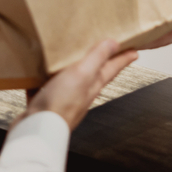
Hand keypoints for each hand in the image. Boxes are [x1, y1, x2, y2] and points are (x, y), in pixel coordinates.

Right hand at [18, 40, 137, 130]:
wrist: (37, 128)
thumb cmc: (61, 104)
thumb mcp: (83, 74)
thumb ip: (97, 58)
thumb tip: (114, 44)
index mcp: (93, 84)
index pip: (113, 68)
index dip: (124, 58)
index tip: (134, 51)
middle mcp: (81, 91)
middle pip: (95, 73)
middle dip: (102, 62)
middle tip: (108, 50)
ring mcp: (64, 97)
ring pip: (73, 79)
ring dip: (75, 68)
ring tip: (74, 55)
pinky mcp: (47, 100)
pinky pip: (49, 85)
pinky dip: (48, 77)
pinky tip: (42, 71)